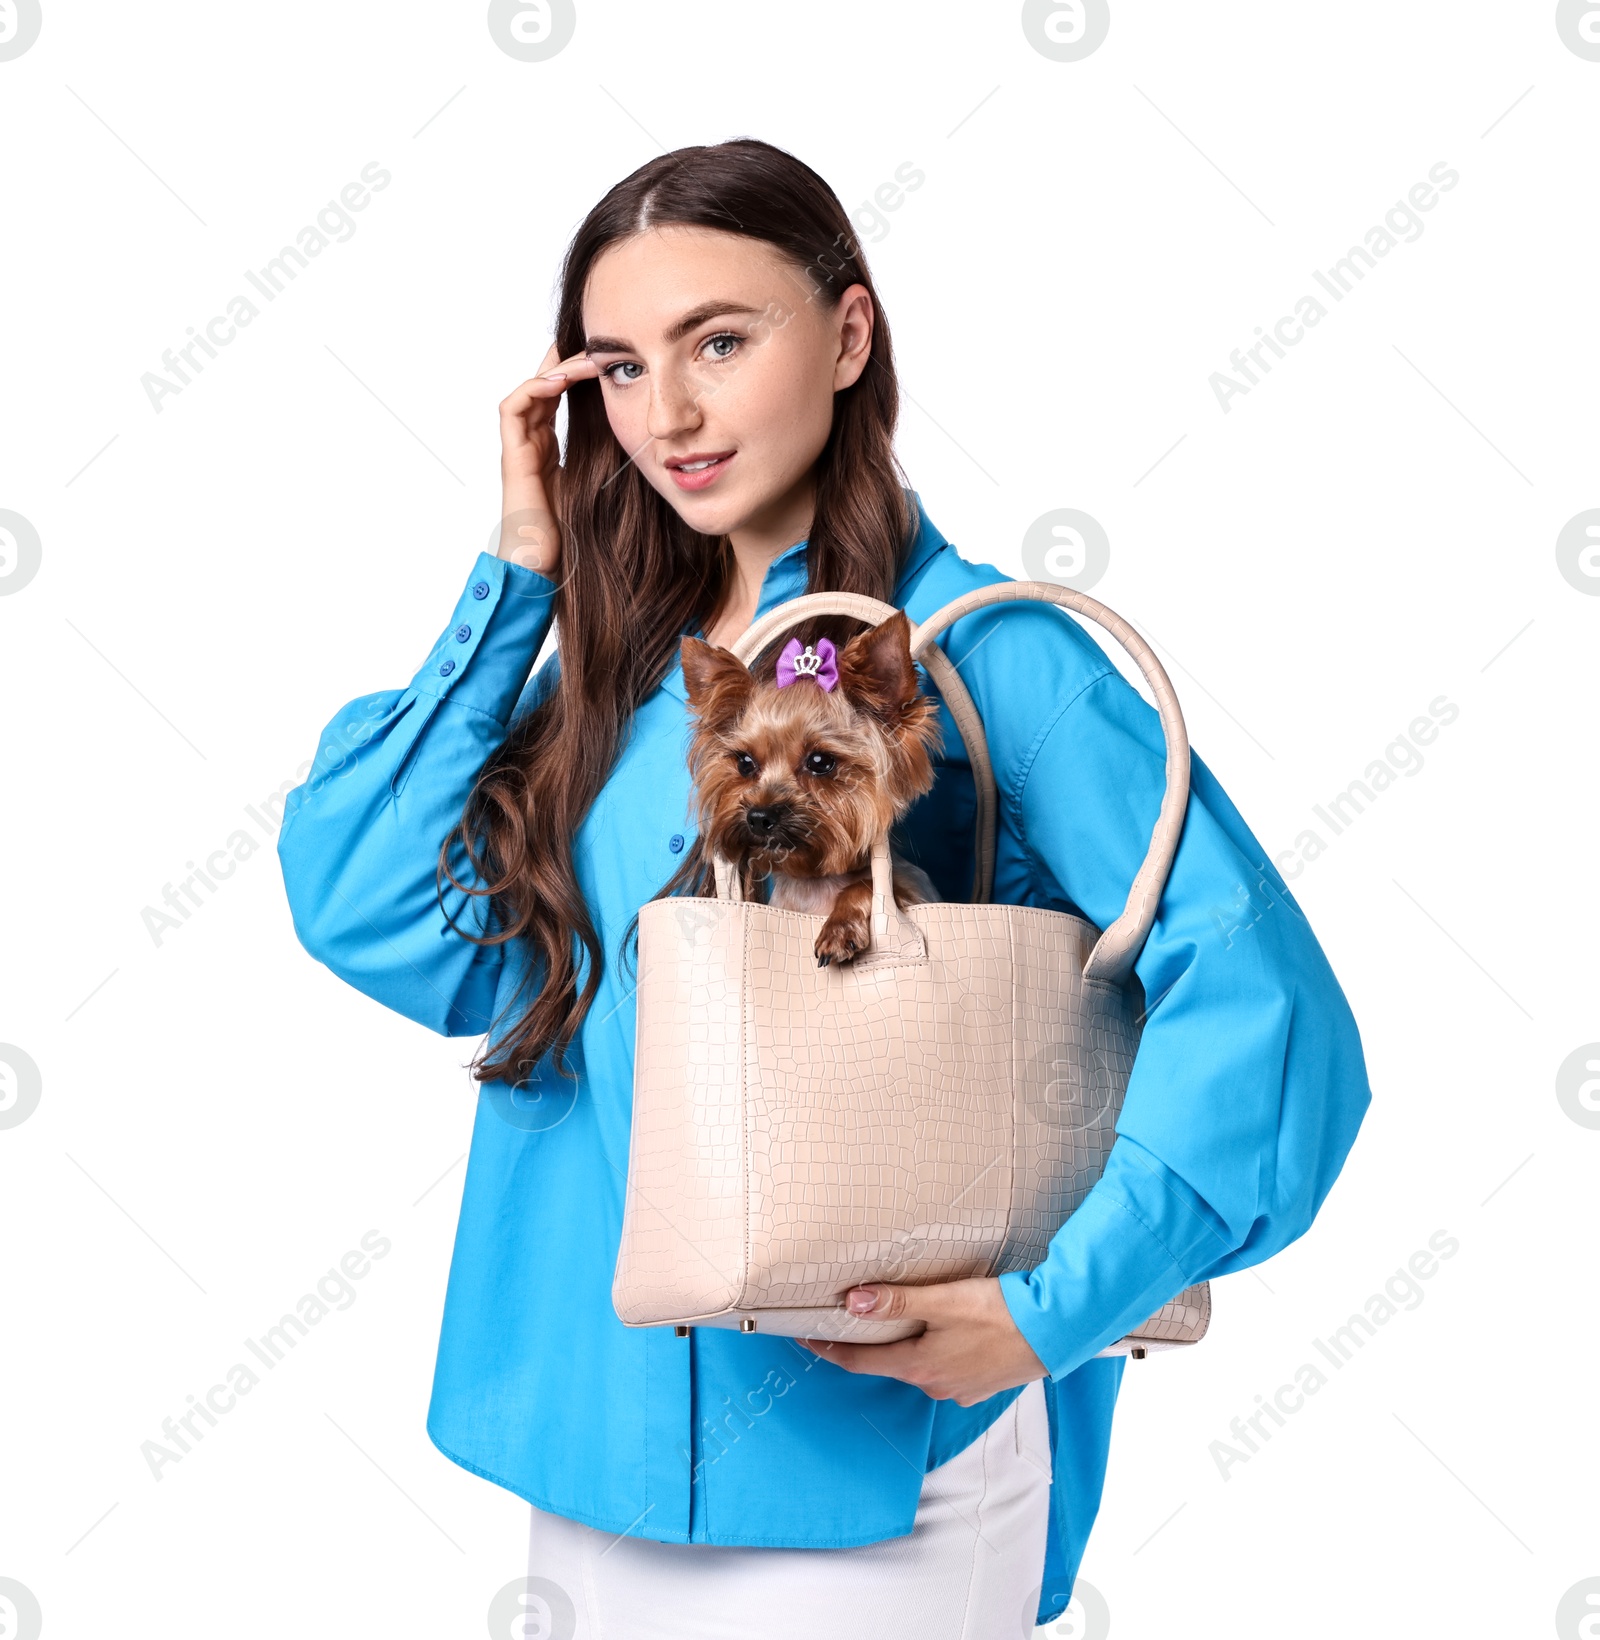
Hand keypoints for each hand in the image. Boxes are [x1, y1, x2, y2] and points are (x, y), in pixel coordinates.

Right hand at [497, 340, 601, 576]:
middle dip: (565, 363)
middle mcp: (530, 443)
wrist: (544, 565)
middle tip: (593, 345)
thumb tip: (641, 442)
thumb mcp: (598, 485)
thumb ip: (606, 461)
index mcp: (547, 448)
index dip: (575, 374)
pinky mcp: (512, 456)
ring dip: (554, 370)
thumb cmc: (571, 534)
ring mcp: (519, 448)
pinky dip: (533, 389)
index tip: (602, 358)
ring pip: (529, 391)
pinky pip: (513, 408)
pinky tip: (559, 381)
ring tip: (584, 360)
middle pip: (542, 387)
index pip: (557, 397)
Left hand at [796, 1277, 1049, 1406]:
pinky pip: (948, 1369)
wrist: (1055, 1332)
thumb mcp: (942, 1301)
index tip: (805, 1338)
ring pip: (920, 1365)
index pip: (858, 1361)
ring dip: (907, 1347)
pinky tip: (947, 1334)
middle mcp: (935, 1386)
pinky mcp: (982, 1384)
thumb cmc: (1001, 1315)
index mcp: (918, 1367)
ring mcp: (960, 1389)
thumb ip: (896, 1301)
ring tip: (903, 1321)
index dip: (829, 1349)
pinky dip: (938, 1353)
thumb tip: (851, 1302)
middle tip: (851, 1319)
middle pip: (889, 1363)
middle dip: (870, 1344)